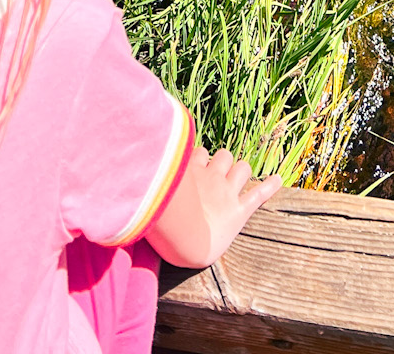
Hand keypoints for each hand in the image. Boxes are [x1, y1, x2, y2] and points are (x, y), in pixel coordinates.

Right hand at [145, 143, 281, 268]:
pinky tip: (278, 180)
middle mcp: (211, 175)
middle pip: (223, 155)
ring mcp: (227, 191)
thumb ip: (137, 179)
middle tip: (216, 178)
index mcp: (190, 170)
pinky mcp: (240, 210)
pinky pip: (259, 193)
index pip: (198, 152)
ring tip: (238, 182)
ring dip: (240, 172)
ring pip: (242, 167)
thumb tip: (115, 166)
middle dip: (222, 163)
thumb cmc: (160, 221)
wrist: (184, 241)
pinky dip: (270, 186)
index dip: (198, 159)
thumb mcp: (144, 195)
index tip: (194, 165)